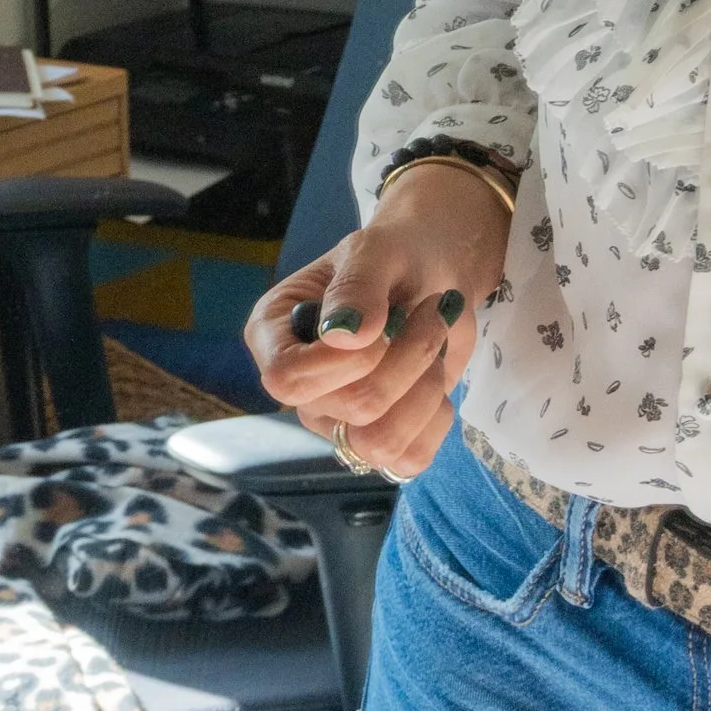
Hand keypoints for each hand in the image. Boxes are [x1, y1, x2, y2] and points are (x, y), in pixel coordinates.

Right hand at [245, 166, 510, 478]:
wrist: (435, 274)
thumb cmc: (395, 255)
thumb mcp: (375, 251)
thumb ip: (356, 288)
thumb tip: (343, 338)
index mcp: (274, 335)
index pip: (286, 379)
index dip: (341, 363)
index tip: (382, 323)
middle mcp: (300, 386)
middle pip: (350, 408)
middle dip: (406, 358)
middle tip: (430, 311)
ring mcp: (337, 421)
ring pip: (378, 443)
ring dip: (424, 389)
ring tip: (433, 345)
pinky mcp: (378, 442)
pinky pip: (409, 460)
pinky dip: (435, 417)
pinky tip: (434, 379)